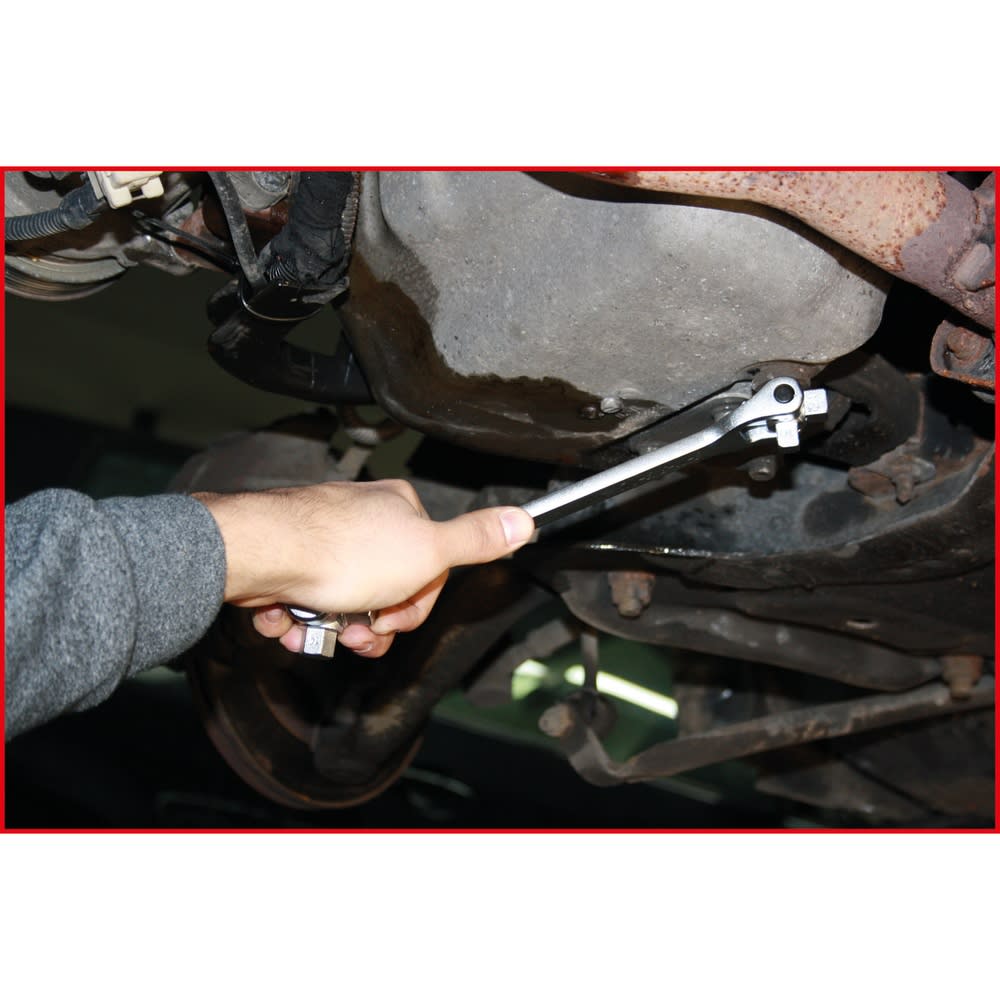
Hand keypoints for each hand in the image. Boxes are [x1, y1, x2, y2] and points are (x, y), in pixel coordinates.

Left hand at [194, 480, 534, 657]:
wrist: (260, 554)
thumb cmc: (341, 552)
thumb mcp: (428, 552)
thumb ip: (476, 539)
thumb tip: (526, 521)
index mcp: (401, 507)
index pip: (429, 567)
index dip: (413, 605)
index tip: (394, 617)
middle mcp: (361, 516)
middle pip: (385, 588)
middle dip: (369, 622)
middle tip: (353, 629)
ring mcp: (321, 536)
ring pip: (341, 600)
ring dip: (328, 627)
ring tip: (311, 627)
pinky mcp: (287, 558)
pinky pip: (301, 601)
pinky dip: (294, 620)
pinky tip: (284, 619)